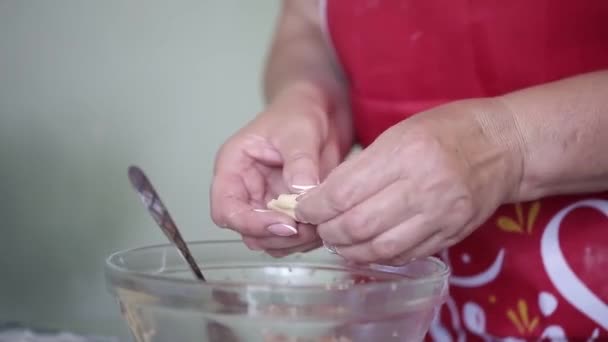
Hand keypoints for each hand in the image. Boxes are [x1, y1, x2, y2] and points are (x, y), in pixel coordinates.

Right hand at [210, 82, 347, 255]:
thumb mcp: (300, 130)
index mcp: (234, 167)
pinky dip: (306, 239)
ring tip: (319, 223)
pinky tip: (323, 222)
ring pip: (269, 241)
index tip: (284, 224)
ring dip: (294, 241)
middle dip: (278, 235)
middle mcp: (247, 189)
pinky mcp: (288, 211)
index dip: (251, 223)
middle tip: (308, 227)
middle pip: (247, 232)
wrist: (322, 109)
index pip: (226, 209)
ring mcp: (267, 203)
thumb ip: (299, 161)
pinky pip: (290, 239)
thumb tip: (300, 192)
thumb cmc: (299, 110)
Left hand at [296, 99, 522, 263]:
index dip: (314, 206)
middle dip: (327, 231)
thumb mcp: (400, 132)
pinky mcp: (452, 235)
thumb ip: (363, 165)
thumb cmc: (448, 130)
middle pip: (357, 226)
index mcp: (405, 154)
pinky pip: (404, 256)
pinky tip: (366, 247)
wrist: (505, 146)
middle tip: (318, 226)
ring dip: (348, 249)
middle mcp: (423, 188)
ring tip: (338, 239)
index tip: (302, 207)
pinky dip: (377, 256)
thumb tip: (325, 195)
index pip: (343, 192)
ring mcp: (441, 216)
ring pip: (378, 249)